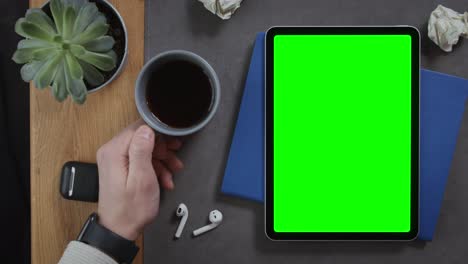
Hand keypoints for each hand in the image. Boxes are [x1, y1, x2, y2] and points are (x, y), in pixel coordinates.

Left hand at [96, 120, 183, 239]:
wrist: (120, 230)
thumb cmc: (131, 209)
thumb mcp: (142, 178)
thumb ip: (142, 151)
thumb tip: (146, 128)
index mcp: (114, 151)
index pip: (139, 127)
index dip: (159, 134)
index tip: (172, 144)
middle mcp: (111, 152)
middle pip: (142, 137)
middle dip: (162, 148)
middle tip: (175, 159)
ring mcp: (115, 160)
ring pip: (144, 149)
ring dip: (161, 160)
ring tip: (172, 173)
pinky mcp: (120, 167)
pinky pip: (141, 159)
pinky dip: (154, 168)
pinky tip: (164, 179)